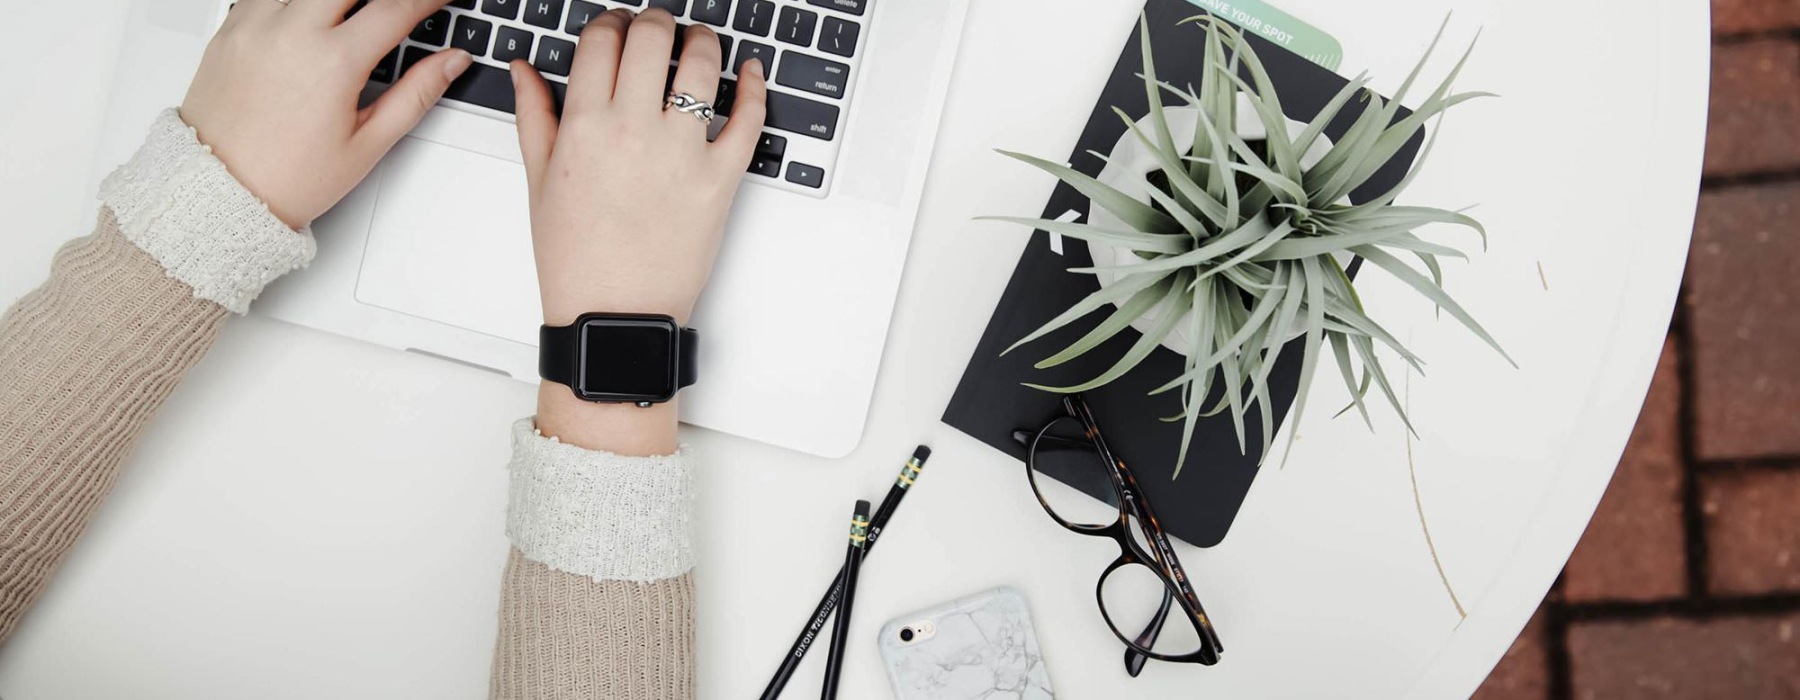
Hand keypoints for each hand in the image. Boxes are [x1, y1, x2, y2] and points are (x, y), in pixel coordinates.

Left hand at [180, 0, 472, 228]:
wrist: (220, 193)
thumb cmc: (288, 179)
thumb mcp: (368, 144)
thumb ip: (416, 94)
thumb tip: (452, 63)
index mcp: (333, 63)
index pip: (396, 9)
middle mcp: (290, 34)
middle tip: (396, 7)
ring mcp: (255, 26)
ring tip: (351, 15)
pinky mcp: (230, 29)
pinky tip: (311, 14)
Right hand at [513, 8, 767, 326]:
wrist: (614, 314)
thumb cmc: (576, 257)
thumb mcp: (539, 181)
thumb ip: (534, 115)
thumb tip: (524, 69)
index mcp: (584, 126)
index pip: (602, 39)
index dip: (611, 22)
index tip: (617, 26)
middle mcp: (633, 131)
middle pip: (652, 37)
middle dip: (655, 20)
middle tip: (658, 27)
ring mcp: (681, 153)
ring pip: (702, 65)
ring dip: (703, 41)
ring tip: (699, 43)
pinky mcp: (720, 179)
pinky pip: (748, 119)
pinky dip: (756, 87)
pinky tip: (752, 72)